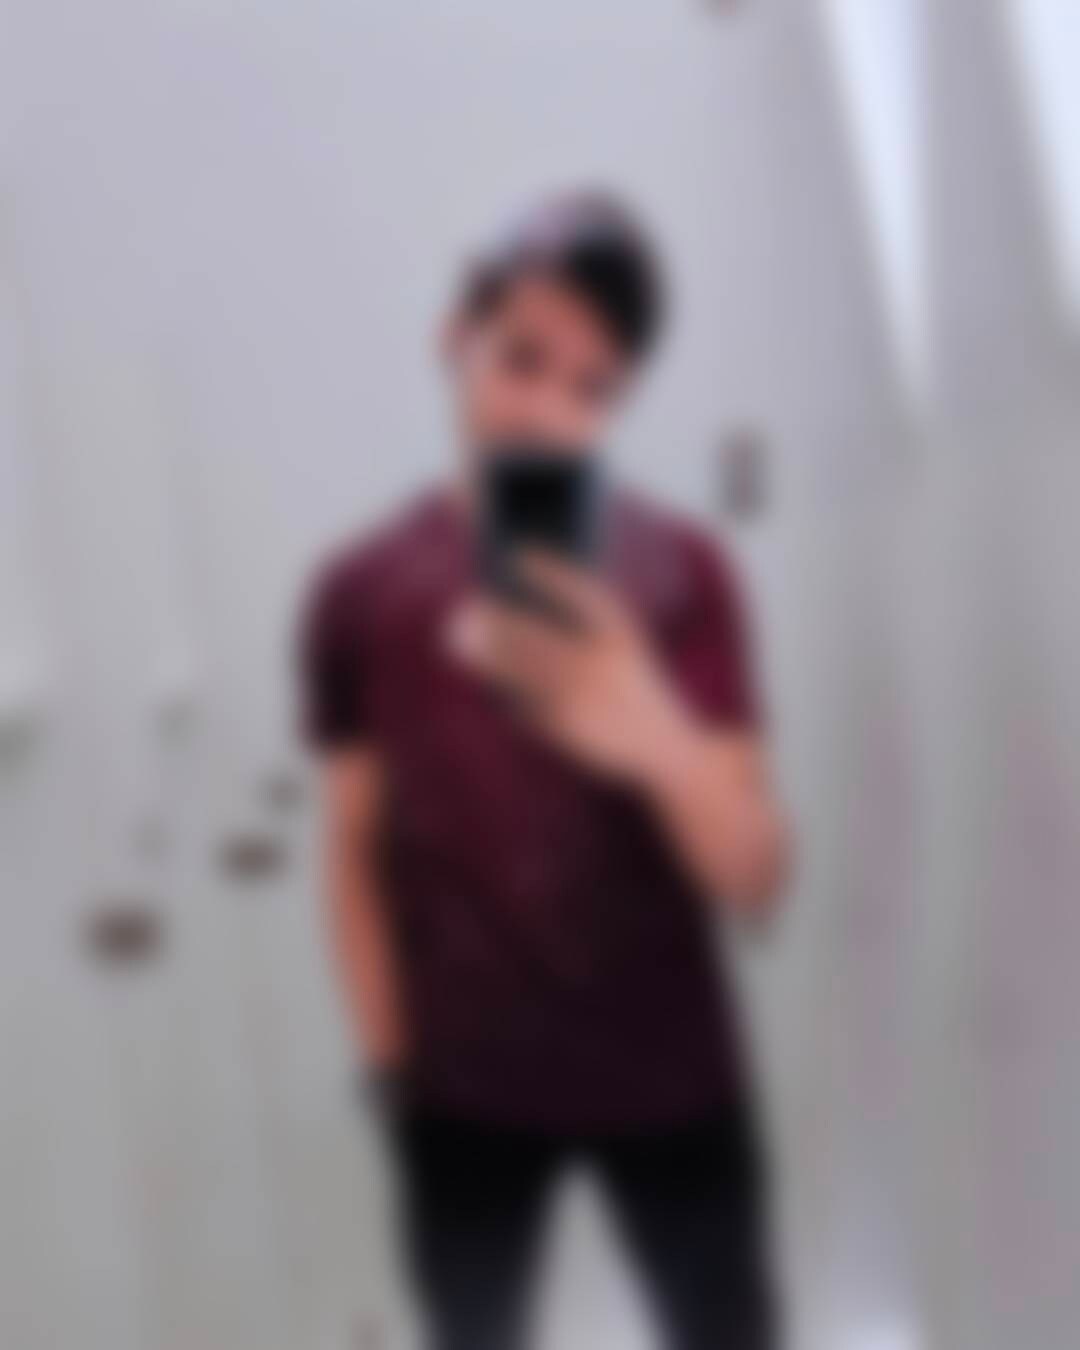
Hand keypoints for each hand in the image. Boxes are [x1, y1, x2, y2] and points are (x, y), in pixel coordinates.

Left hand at [449, 551, 693, 784]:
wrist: (665, 746)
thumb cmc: (634, 687)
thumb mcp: (622, 649)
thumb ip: (579, 623)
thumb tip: (512, 603)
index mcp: (622, 632)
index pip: (579, 589)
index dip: (547, 569)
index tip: (516, 553)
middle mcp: (602, 660)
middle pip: (534, 632)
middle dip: (494, 618)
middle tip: (463, 606)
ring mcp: (583, 696)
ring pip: (520, 669)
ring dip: (485, 651)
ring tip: (456, 637)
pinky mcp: (566, 728)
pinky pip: (522, 703)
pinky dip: (503, 691)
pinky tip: (487, 681)